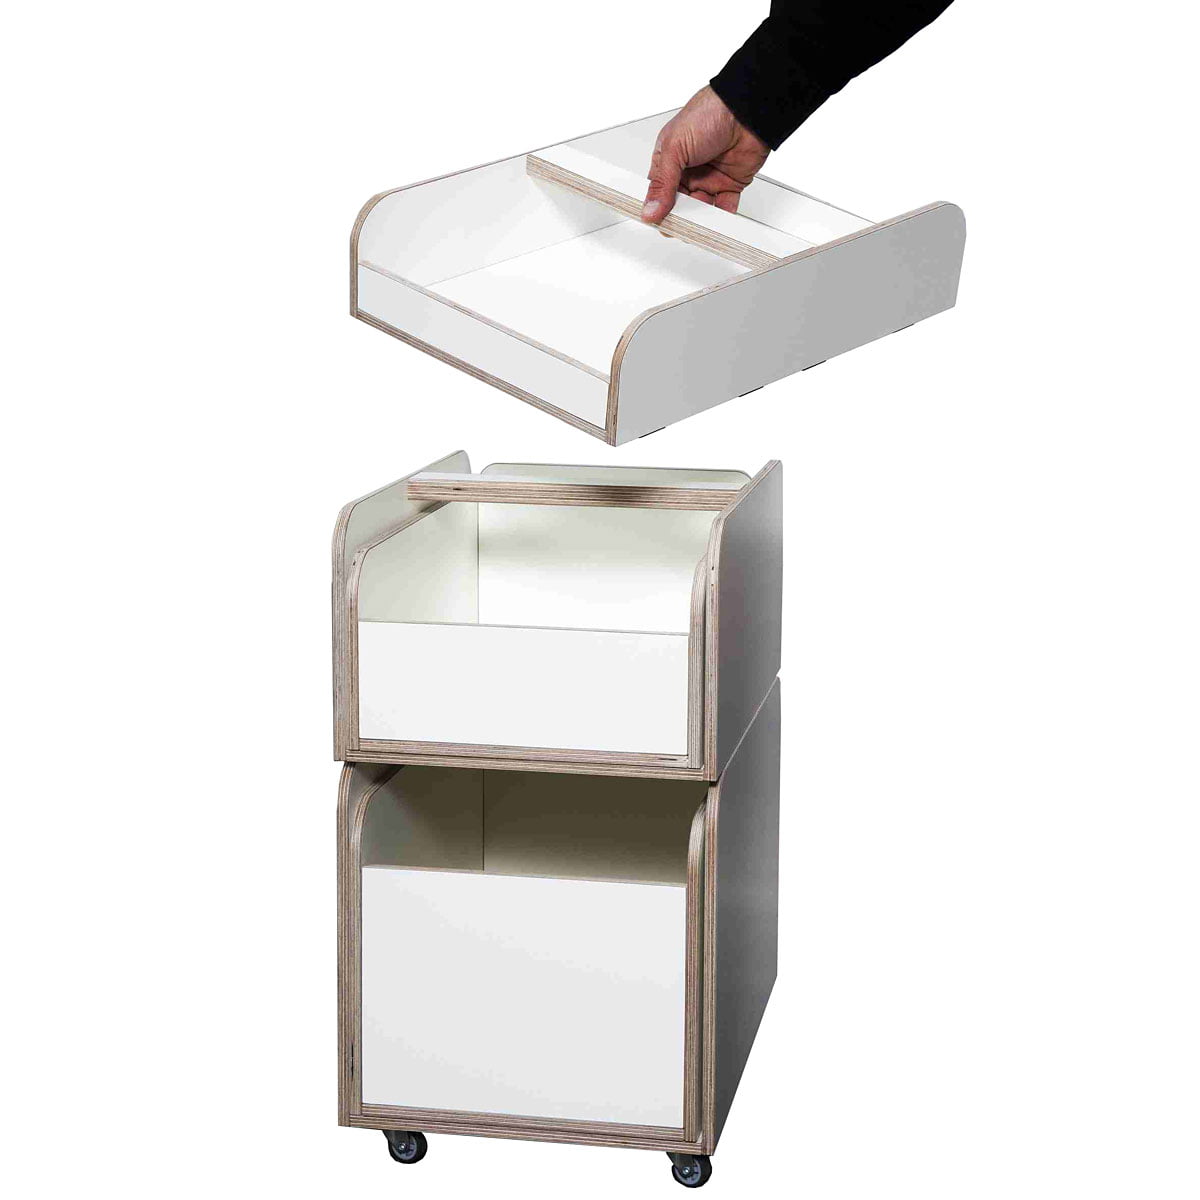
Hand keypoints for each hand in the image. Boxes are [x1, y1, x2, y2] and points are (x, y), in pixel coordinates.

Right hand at [642, 86, 769, 223]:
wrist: (746, 111)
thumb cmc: (709, 114)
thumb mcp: (675, 147)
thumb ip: (663, 182)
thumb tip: (650, 209)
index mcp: (669, 160)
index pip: (657, 191)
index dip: (655, 208)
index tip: (654, 222)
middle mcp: (687, 171)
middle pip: (678, 205)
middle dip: (677, 218)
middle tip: (676, 228)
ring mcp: (708, 179)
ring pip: (700, 210)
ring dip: (698, 221)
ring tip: (695, 228)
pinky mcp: (729, 185)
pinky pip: (723, 209)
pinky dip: (721, 220)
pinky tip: (715, 225)